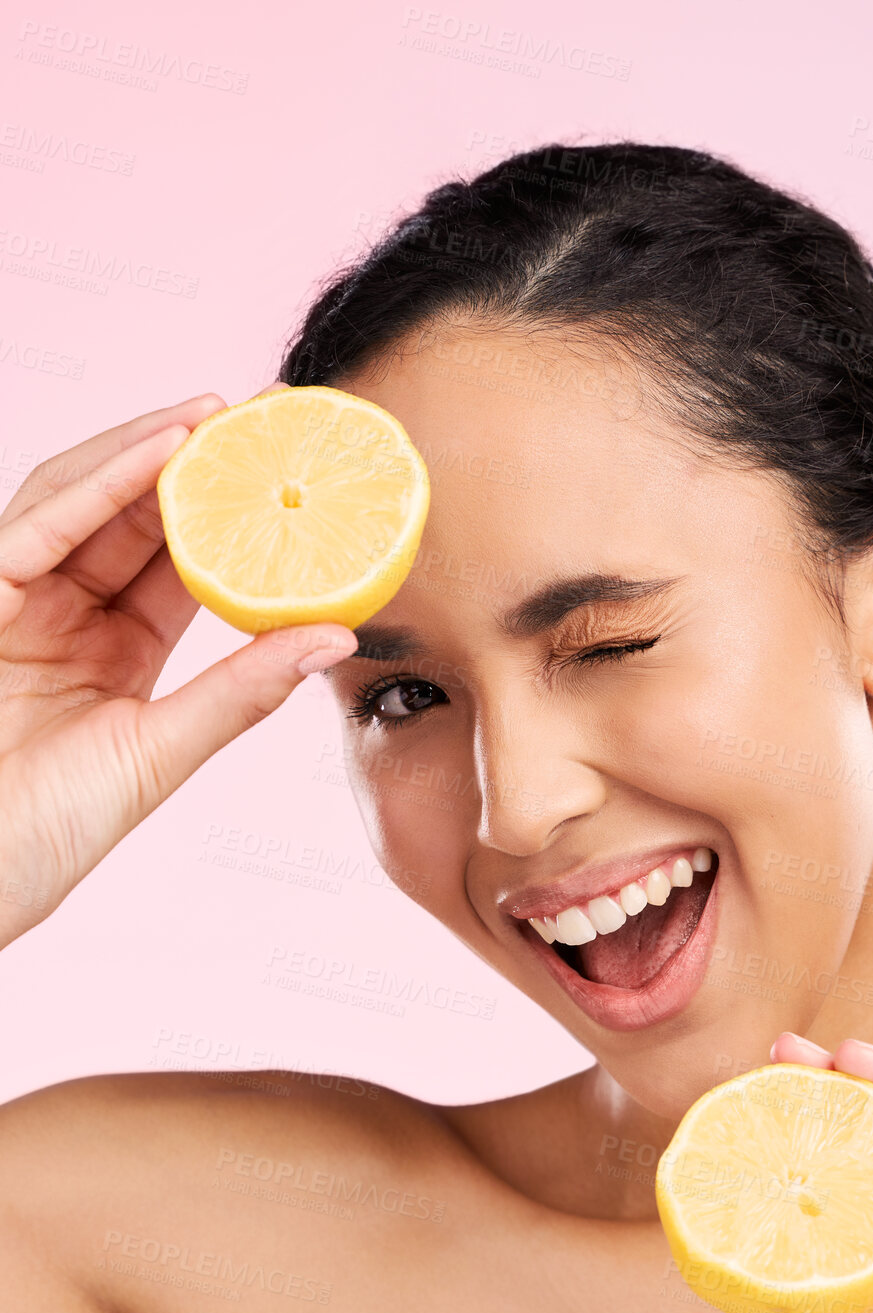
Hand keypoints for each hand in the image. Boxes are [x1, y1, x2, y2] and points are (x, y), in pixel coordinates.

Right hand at [0, 387, 356, 948]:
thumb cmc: (47, 833)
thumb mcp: (161, 753)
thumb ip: (241, 691)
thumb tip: (337, 635)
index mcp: (111, 645)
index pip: (177, 559)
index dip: (230, 512)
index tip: (293, 472)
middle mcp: (62, 611)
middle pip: (131, 513)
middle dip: (194, 460)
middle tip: (265, 414)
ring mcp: (15, 599)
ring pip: (81, 497)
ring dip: (149, 450)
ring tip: (221, 415)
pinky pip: (39, 526)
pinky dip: (100, 484)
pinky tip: (162, 450)